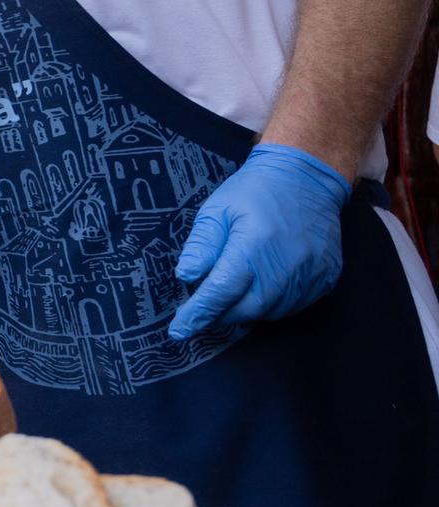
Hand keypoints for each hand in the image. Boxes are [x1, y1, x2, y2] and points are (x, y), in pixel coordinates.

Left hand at [169, 142, 350, 339]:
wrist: (307, 177)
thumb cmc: (256, 191)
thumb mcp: (217, 210)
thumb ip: (202, 246)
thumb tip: (187, 278)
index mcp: (255, 244)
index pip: (221, 291)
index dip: (199, 313)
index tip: (180, 329)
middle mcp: (288, 263)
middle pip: (247, 308)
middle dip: (220, 316)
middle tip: (201, 314)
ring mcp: (311, 273)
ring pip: (271, 312)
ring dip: (245, 312)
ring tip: (228, 301)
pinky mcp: (326, 277)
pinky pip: (295, 305)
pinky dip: (271, 307)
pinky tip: (258, 293)